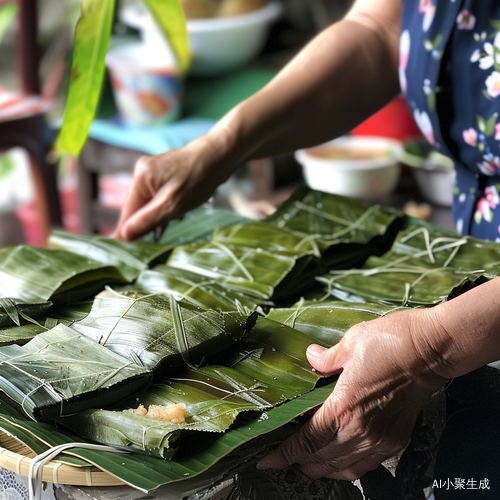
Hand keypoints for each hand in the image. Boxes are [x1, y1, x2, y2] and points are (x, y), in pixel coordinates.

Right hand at [114, 131, 235, 240]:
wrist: (220, 156)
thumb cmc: (199, 180)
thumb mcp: (172, 206)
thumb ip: (147, 220)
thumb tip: (123, 235)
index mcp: (140, 178)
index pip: (127, 212)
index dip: (129, 232)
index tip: (128, 250)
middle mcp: (141, 171)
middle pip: (137, 207)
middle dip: (150, 220)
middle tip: (166, 226)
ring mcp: (152, 171)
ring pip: (148, 203)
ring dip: (160, 213)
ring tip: (178, 210)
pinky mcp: (162, 172)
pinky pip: (157, 195)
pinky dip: (166, 204)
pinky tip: (180, 202)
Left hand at [257, 308, 446, 480]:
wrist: (432, 349)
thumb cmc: (393, 342)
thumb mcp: (352, 342)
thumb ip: (326, 358)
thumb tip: (310, 358)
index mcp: (344, 405)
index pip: (306, 440)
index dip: (284, 453)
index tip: (267, 458)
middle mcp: (360, 429)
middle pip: (320, 459)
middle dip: (297, 462)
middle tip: (282, 457)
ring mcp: (379, 439)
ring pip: (342, 469)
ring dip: (320, 469)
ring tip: (304, 464)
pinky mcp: (395, 441)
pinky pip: (365, 466)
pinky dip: (346, 469)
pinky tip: (337, 463)